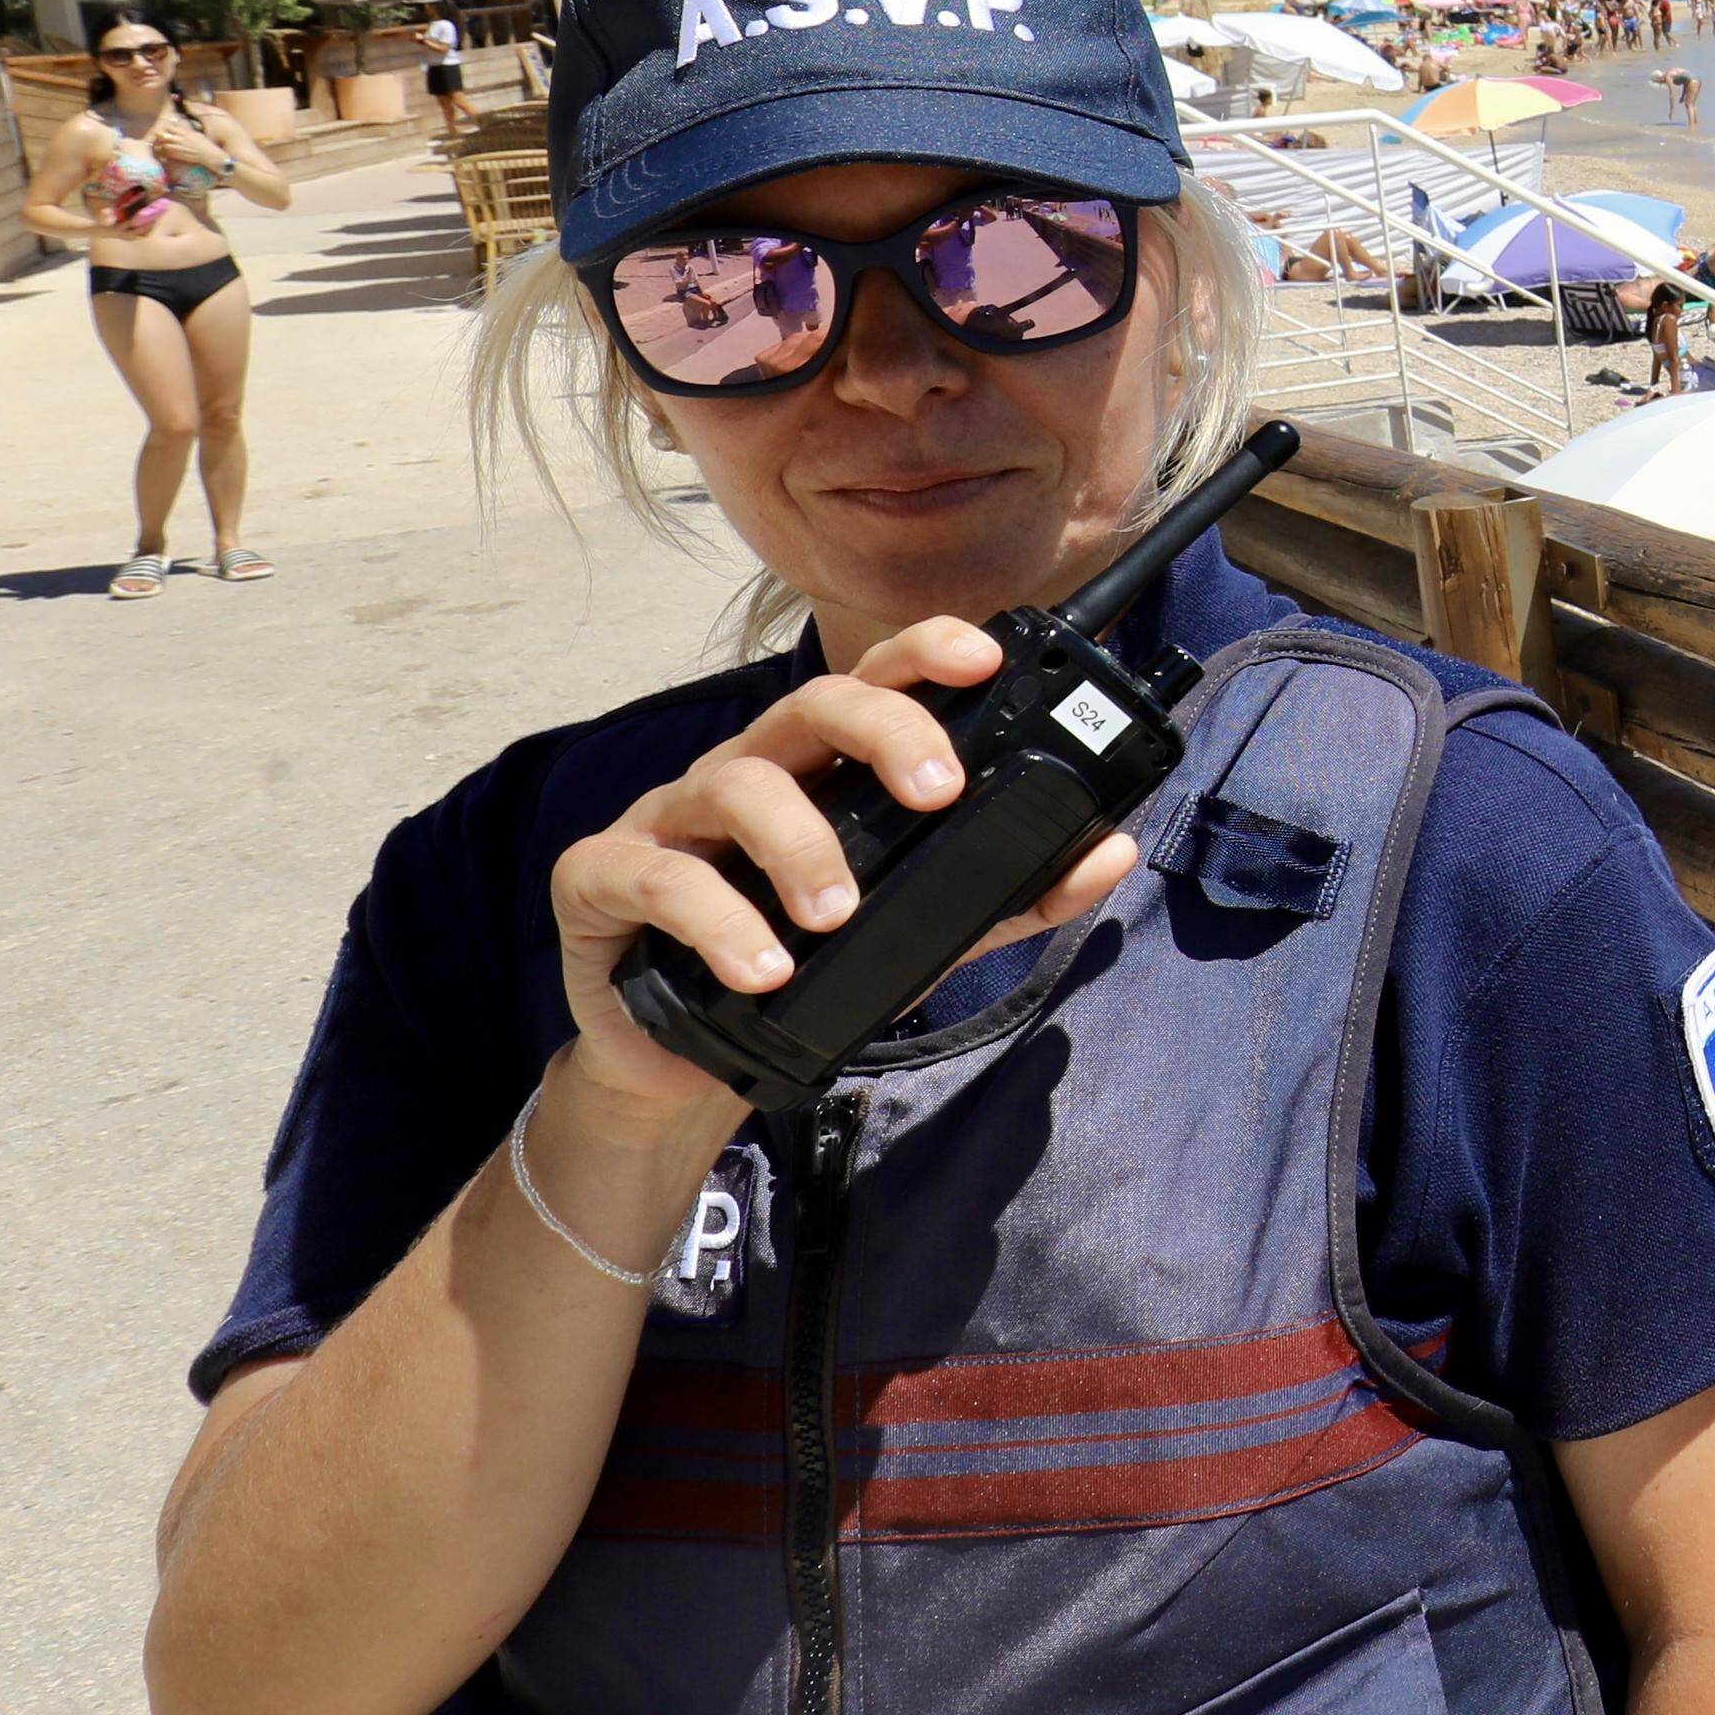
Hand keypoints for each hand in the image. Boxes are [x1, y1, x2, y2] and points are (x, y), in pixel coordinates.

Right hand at [543, 617, 1141, 1132]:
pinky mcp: (604, 877)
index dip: (925, 652)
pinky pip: (657, 878)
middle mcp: (750, 771)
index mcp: (823, 769)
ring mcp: (672, 818)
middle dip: (882, 732)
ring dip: (799, 844)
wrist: (684, 1062)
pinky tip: (763, 967)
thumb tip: (1109, 852)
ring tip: (836, 912)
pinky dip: (717, 921)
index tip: (984, 658)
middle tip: (938, 792)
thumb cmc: (809, 968)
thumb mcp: (924, 931)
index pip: (874, 681)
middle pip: (809, 705)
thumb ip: (1013, 893)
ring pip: (736, 784)